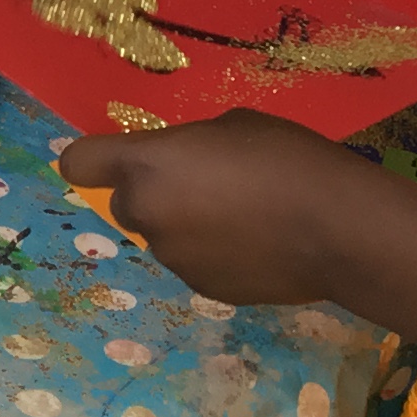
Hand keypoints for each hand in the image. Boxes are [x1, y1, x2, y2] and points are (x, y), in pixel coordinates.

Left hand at [57, 110, 403, 306]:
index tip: (110, 160)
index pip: (79, 163)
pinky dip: (213, 253)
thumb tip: (184, 166)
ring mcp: (172, 257)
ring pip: (164, 235)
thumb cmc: (286, 158)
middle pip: (126, 202)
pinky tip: (256, 245)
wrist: (337, 229)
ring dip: (186, 225)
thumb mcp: (233, 127)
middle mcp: (146, 213)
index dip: (91, 160)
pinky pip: (194, 263)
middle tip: (205, 185)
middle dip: (154, 194)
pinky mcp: (201, 288)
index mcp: (146, 165)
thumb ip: (189, 147)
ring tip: (244, 217)